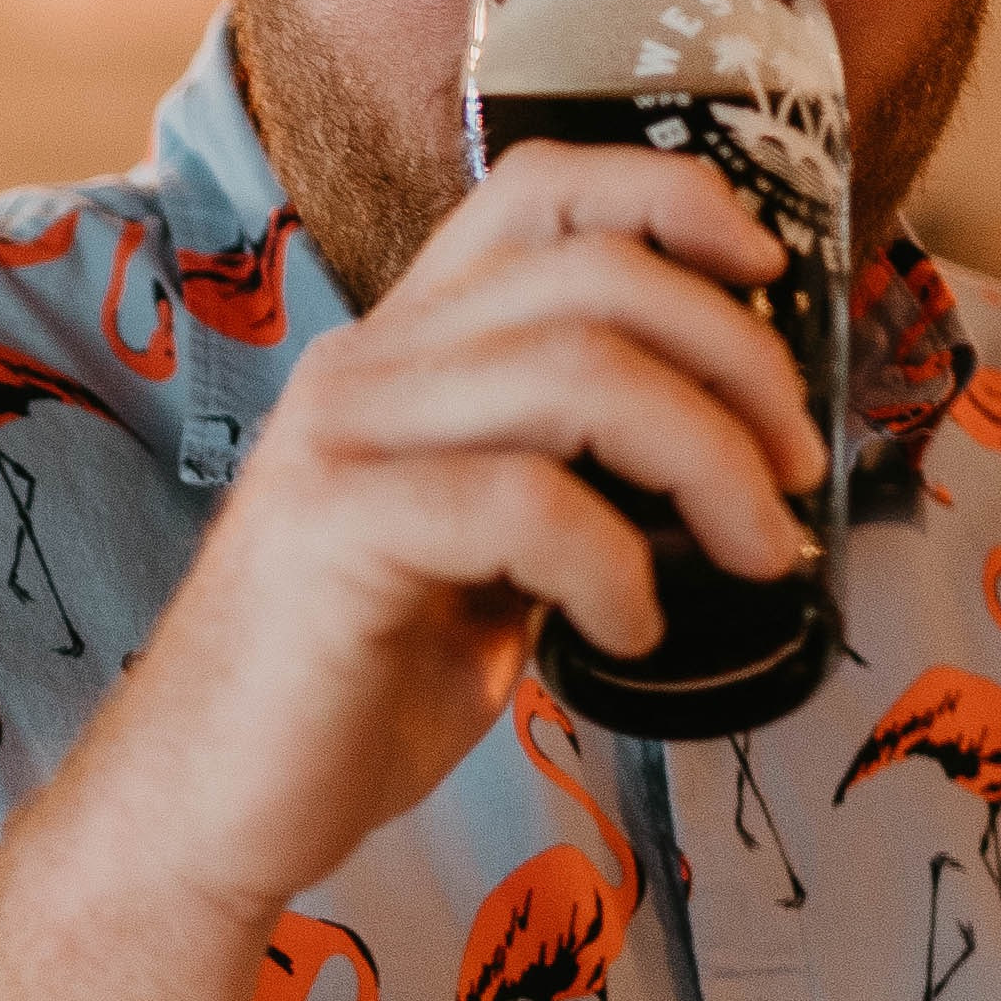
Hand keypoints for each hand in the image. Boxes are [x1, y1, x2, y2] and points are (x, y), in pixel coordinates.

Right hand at [51, 142, 822, 924]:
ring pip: (582, 373)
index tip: (771, 276)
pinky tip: (630, 632)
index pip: (542, 191)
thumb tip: (727, 461)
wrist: (204, 809)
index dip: (674, 199)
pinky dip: (620, 570)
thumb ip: (563, 481)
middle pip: (597, 275)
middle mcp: (367, 366)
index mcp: (404, 353)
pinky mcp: (338, 531)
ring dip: (713, 463)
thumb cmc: (349, 693)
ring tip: (757, 555)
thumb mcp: (482, 559)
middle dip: (740, 362)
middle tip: (796, 471)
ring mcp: (343, 441)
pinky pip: (529, 505)